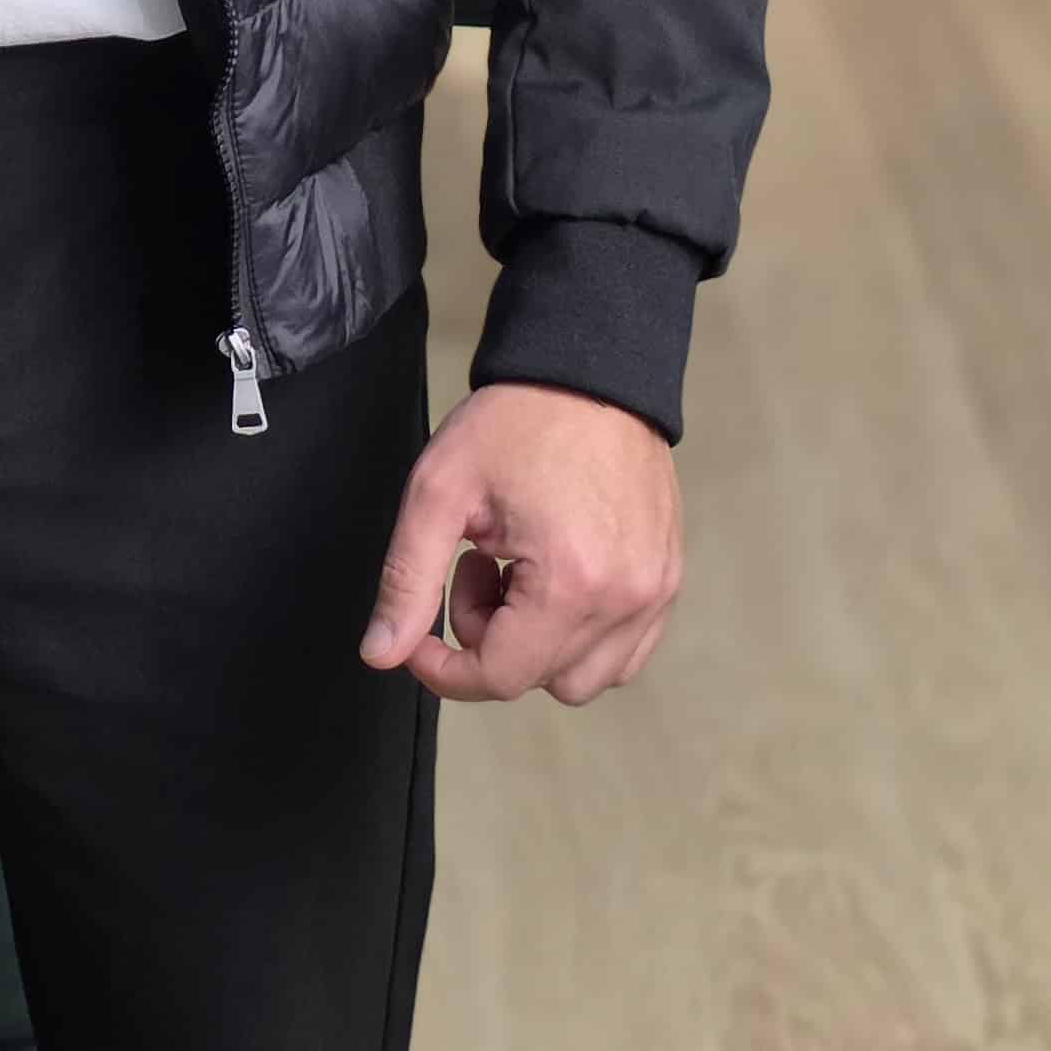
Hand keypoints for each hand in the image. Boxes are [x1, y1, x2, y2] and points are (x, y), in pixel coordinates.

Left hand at [358, 380, 680, 703]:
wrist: (589, 372)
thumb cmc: (518, 421)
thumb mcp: (439, 492)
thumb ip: (407, 580)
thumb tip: (382, 652)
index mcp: (573, 583)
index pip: (501, 676)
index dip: (444, 669)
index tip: (418, 632)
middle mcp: (627, 599)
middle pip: (540, 679)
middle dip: (487, 640)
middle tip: (473, 566)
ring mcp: (656, 592)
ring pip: (584, 677)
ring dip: (535, 644)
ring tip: (515, 572)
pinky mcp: (667, 580)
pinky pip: (623, 651)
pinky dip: (578, 636)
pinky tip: (551, 578)